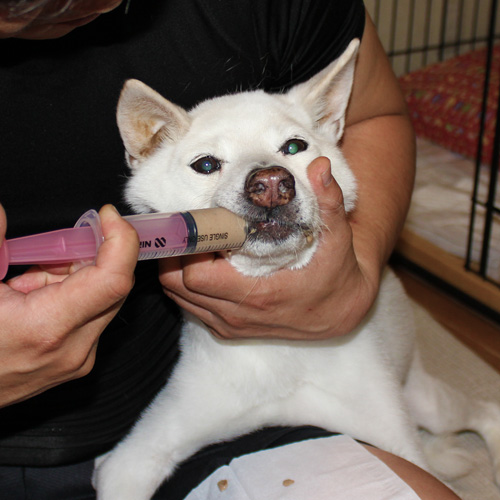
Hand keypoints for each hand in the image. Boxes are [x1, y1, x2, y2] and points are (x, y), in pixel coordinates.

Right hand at [0, 204, 138, 406]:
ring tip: (32, 279)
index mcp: (47, 327)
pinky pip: (91, 316)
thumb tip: (3, 213)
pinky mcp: (76, 363)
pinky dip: (73, 294)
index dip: (120, 240)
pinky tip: (39, 296)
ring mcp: (77, 360)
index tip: (108, 217)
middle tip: (58, 245)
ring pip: (103, 299)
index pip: (113, 279)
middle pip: (113, 285)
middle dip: (92, 254)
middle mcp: (73, 348)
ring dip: (78, 275)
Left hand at [158, 157, 379, 339]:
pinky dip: (186, 285)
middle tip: (193, 228)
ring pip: (179, 297)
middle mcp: (237, 314)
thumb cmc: (334, 274)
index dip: (189, 246)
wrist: (338, 314)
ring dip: (178, 268)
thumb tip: (319, 167)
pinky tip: (205, 263)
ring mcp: (230, 324)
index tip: (197, 221)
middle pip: (177, 285)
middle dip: (177, 253)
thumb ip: (328, 202)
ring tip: (197, 242)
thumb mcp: (337, 238)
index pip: (197, 275)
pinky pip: (190, 306)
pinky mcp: (228, 329)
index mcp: (258, 294)